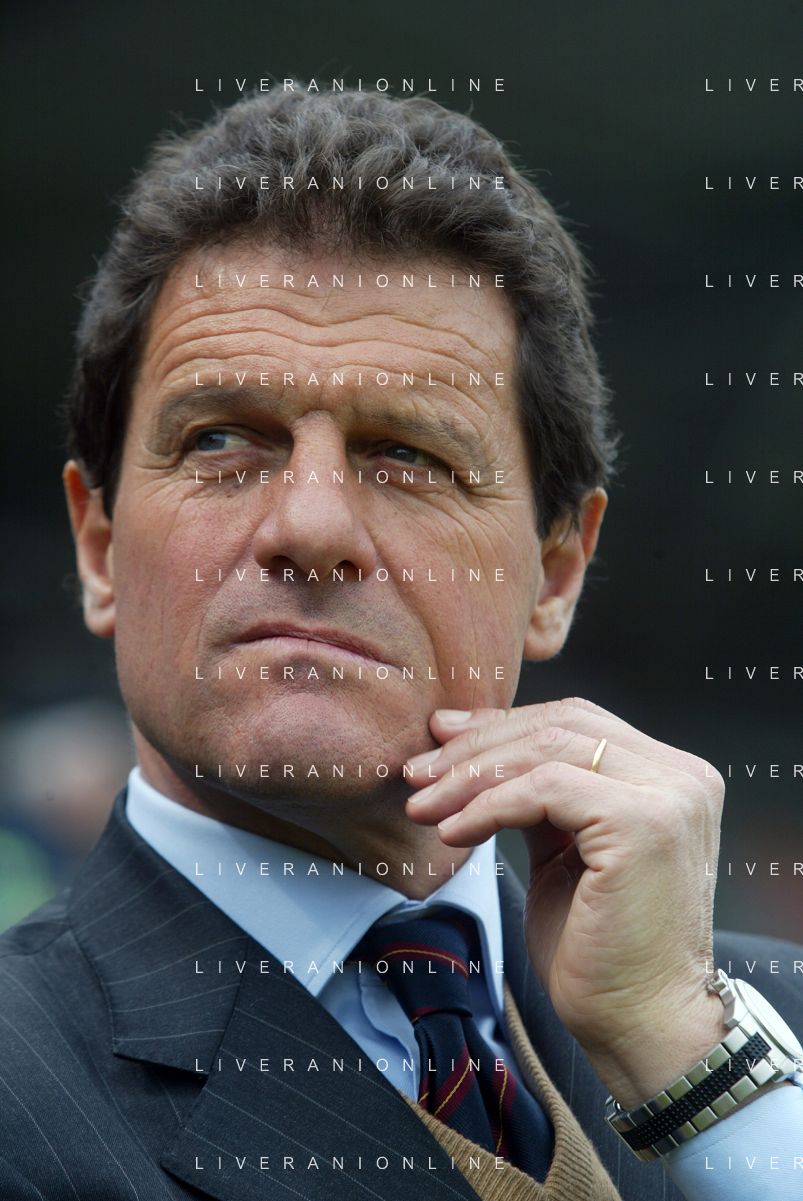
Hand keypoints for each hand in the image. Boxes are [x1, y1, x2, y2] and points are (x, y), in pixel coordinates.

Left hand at [405, 697, 726, 1108]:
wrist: (641, 1026)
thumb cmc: (599, 950)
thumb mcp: (562, 850)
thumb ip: (538, 794)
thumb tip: (466, 742)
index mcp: (669, 775)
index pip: (574, 722)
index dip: (501, 725)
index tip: (439, 740)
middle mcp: (681, 776)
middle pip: (559, 726)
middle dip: (477, 746)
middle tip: (417, 773)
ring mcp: (669, 796)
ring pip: (547, 751)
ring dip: (471, 775)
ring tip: (423, 805)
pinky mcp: (643, 824)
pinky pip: (546, 789)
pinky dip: (490, 805)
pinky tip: (454, 832)